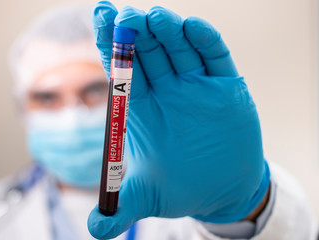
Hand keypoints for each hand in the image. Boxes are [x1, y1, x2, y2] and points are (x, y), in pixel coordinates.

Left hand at [88, 1, 269, 238]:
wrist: (220, 191)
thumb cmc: (181, 188)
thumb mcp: (146, 199)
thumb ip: (119, 210)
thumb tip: (93, 232)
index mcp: (142, 109)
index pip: (121, 70)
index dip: (110, 45)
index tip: (100, 16)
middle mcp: (167, 91)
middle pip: (146, 51)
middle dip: (135, 31)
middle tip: (124, 14)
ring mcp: (196, 86)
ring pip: (178, 47)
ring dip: (167, 30)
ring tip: (155, 17)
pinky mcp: (226, 88)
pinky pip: (215, 58)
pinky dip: (205, 41)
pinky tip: (192, 29)